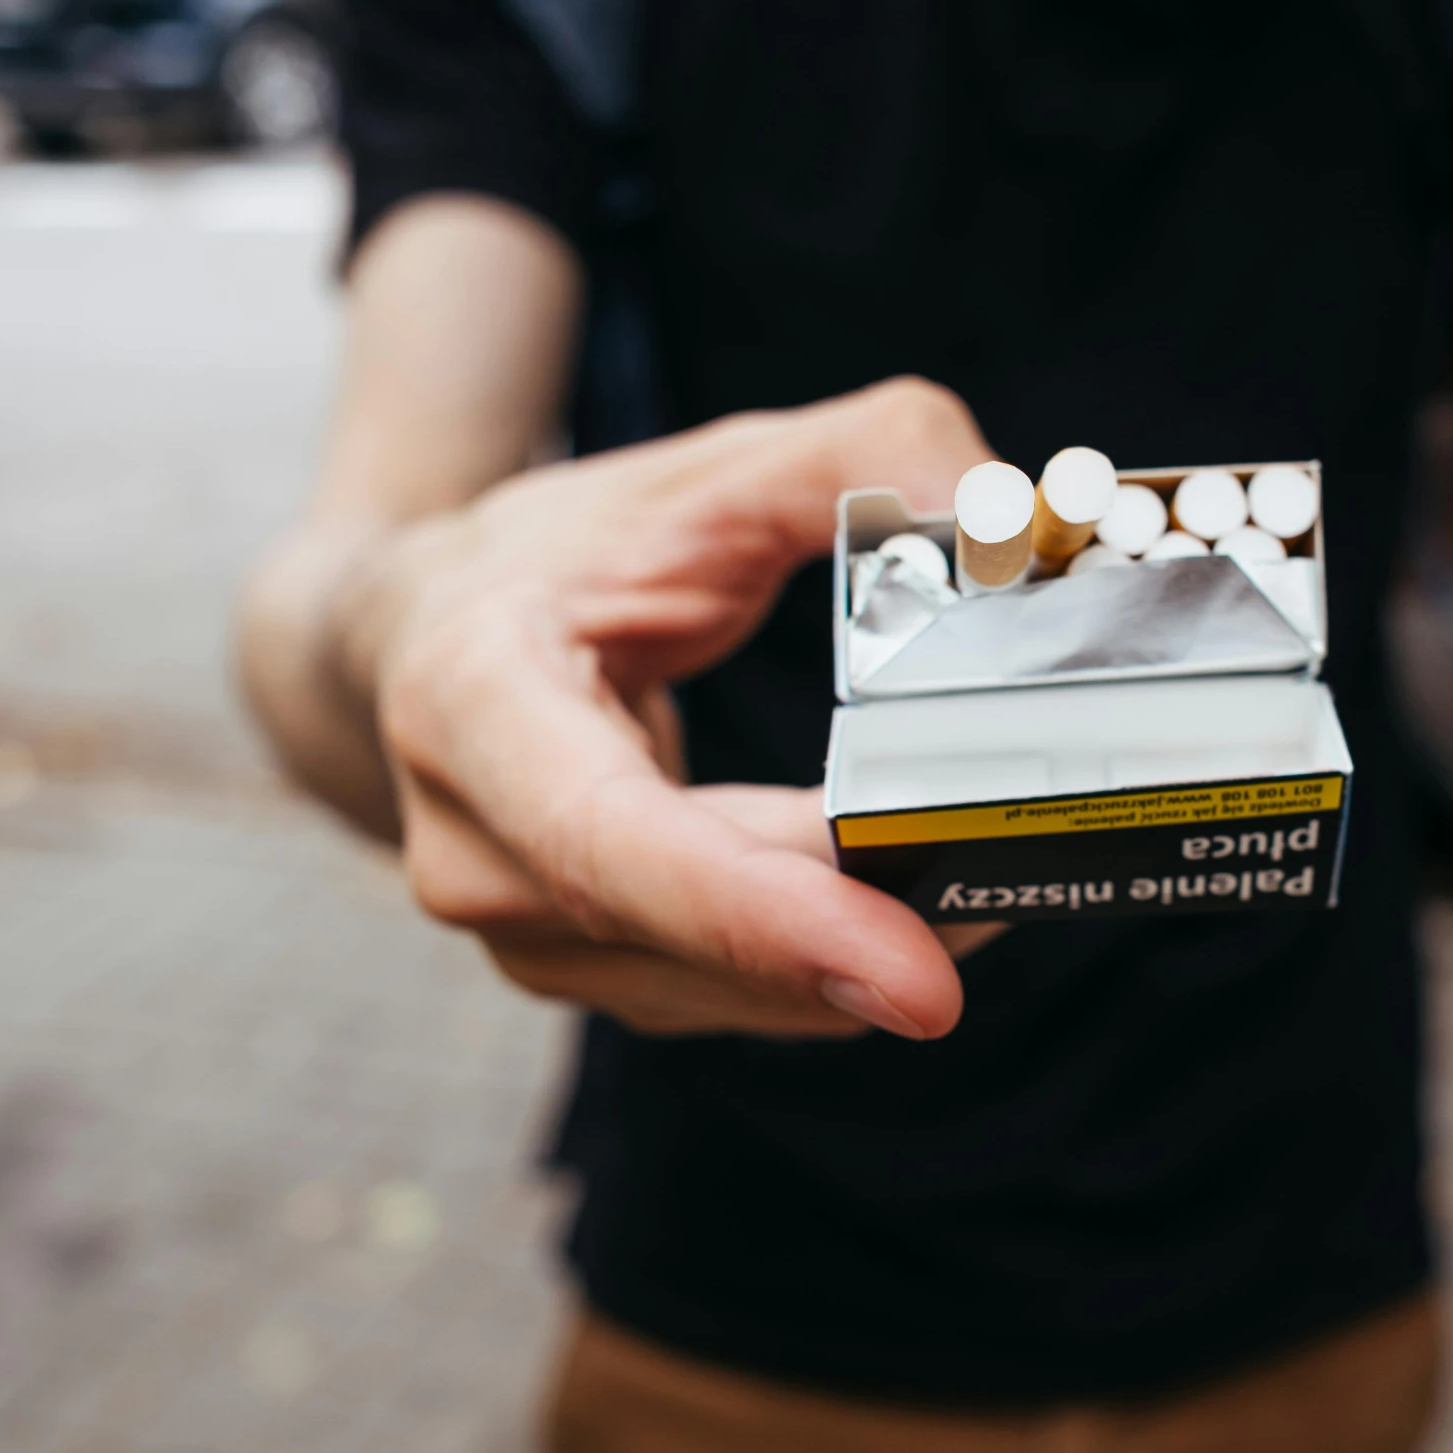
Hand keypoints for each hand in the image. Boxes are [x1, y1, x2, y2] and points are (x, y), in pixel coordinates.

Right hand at [342, 378, 997, 1039]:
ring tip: (1004, 860)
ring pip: (739, 986)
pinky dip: (839, 950)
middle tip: (1039, 866)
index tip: (917, 978)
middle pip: (705, 933)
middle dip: (879, 917)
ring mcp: (527, 937)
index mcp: (472, 705)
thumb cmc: (562, 553)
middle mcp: (477, 855)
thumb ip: (869, 461)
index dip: (768, 919)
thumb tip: (1011, 526)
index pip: (614, 846)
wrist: (413, 641)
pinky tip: (926, 891)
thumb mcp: (704, 472)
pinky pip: (740, 991)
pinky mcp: (590, 972)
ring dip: (874, 940)